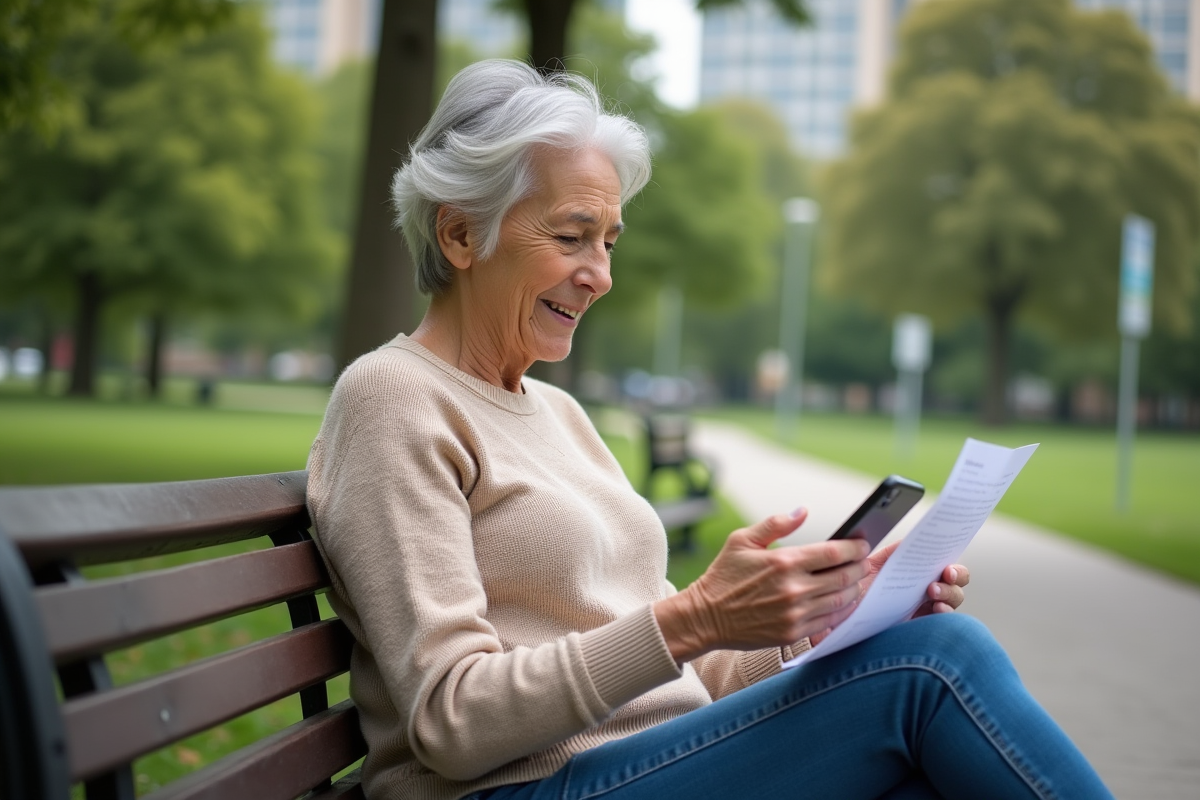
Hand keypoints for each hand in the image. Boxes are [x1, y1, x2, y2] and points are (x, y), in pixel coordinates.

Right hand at [654, 509, 870, 662]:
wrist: (705, 617)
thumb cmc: (723, 576)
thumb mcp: (742, 540)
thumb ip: (775, 524)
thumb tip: (802, 511)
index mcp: (784, 562)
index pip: (833, 552)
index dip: (854, 548)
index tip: (862, 544)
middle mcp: (793, 588)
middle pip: (843, 577)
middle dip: (860, 567)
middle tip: (864, 562)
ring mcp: (795, 613)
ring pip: (840, 600)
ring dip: (854, 589)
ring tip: (856, 581)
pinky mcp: (793, 632)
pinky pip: (829, 622)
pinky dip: (841, 611)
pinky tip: (843, 602)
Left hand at [807, 542, 971, 645]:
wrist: (840, 616)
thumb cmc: (855, 588)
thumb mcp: (870, 566)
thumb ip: (891, 553)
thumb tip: (908, 538)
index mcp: (915, 566)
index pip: (942, 555)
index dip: (951, 550)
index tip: (947, 549)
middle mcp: (925, 584)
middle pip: (955, 576)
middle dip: (957, 573)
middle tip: (946, 573)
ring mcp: (926, 605)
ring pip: (953, 596)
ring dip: (950, 592)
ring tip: (934, 591)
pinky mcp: (922, 624)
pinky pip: (943, 618)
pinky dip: (945, 611)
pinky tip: (937, 608)